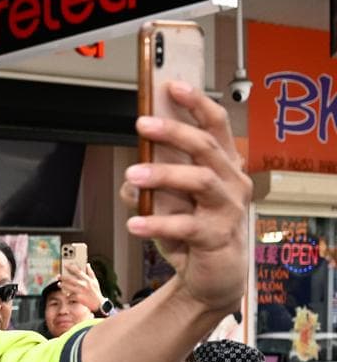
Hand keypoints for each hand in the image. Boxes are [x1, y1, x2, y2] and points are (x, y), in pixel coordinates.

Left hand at [59, 262, 106, 313]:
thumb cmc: (96, 291)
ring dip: (62, 285)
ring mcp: (80, 291)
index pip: (78, 271)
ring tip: (59, 284)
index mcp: (87, 279)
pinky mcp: (78, 297)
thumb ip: (90, 272)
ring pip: (67, 287)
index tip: (65, 265)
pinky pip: (69, 296)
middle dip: (63, 277)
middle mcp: (83, 284)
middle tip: (58, 276)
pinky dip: (68, 296)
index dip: (71, 267)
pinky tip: (67, 295)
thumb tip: (87, 264)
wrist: (98, 304)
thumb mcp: (95, 281)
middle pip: (70, 279)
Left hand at [121, 82, 251, 315]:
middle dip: (174, 132)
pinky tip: (134, 224)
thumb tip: (130, 178)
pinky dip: (157, 222)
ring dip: (163, 174)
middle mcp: (232, 183)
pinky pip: (186, 225)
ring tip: (132, 175)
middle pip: (206, 147)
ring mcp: (227, 210)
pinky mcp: (216, 237)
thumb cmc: (193, 228)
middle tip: (142, 124)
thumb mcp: (170, 200)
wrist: (213, 275)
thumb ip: (152, 183)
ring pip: (200, 181)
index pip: (216, 126)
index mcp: (224, 166)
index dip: (196, 104)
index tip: (173, 86)